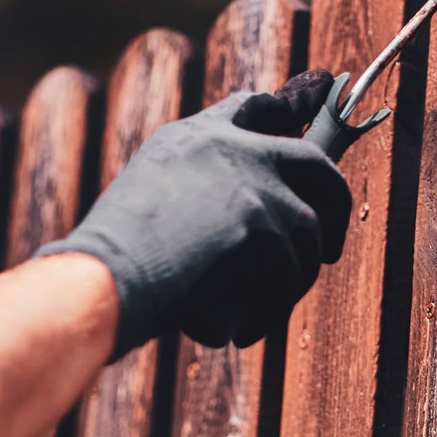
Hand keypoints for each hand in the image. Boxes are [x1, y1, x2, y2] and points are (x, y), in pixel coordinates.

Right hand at [36, 70, 351, 357]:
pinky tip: (242, 329)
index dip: (288, 110)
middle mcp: (229, 147)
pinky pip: (289, 274)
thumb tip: (253, 214)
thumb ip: (200, 187)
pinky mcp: (259, 224)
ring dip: (294, 278)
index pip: (253, 107)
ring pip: (308, 230)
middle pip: (314, 161)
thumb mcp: (150, 198)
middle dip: (335, 204)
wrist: (100, 281)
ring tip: (263, 311)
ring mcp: (249, 181)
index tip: (315, 107)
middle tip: (330, 248)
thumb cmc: (111, 260)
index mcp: (196, 137)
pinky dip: (270, 310)